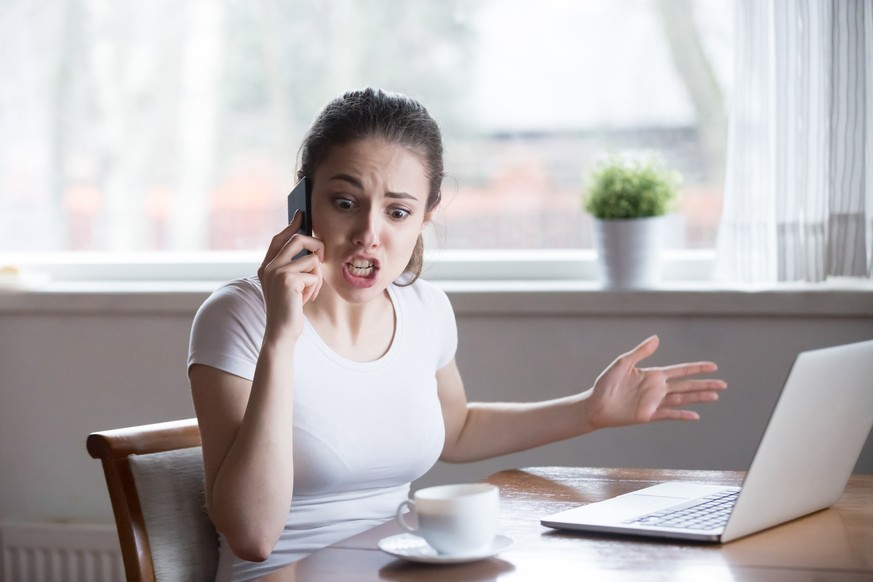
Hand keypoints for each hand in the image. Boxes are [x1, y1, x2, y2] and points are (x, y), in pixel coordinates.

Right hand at [257, 211, 323, 338]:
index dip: (291, 225)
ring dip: (317, 277)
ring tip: (309, 292)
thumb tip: (312, 250)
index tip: (301, 215)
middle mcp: (269, 266)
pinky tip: (306, 300)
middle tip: (323, 259)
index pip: (279, 238)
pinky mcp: (287, 279)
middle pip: (298, 238)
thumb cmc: (288, 310)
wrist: (281, 332)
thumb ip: (294, 268)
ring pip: (312, 259)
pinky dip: (315, 288)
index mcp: (266, 266)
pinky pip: (314, 274)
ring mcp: (277, 271)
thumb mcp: (289, 286)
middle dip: (317, 246)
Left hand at [584, 336, 726, 429]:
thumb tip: (657, 338)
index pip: (680, 370)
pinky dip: (682, 415)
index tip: (713, 366)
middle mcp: (657, 388)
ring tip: (716, 396)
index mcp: (652, 375)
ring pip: (682, 399)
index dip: (696, 368)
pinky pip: (669, 414)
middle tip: (724, 384)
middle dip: (705, 384)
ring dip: (698, 397)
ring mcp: (654, 402)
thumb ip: (641, 352)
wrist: (595, 405)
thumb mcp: (622, 363)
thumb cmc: (606, 383)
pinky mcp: (649, 415)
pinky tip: (695, 416)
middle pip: (686, 385)